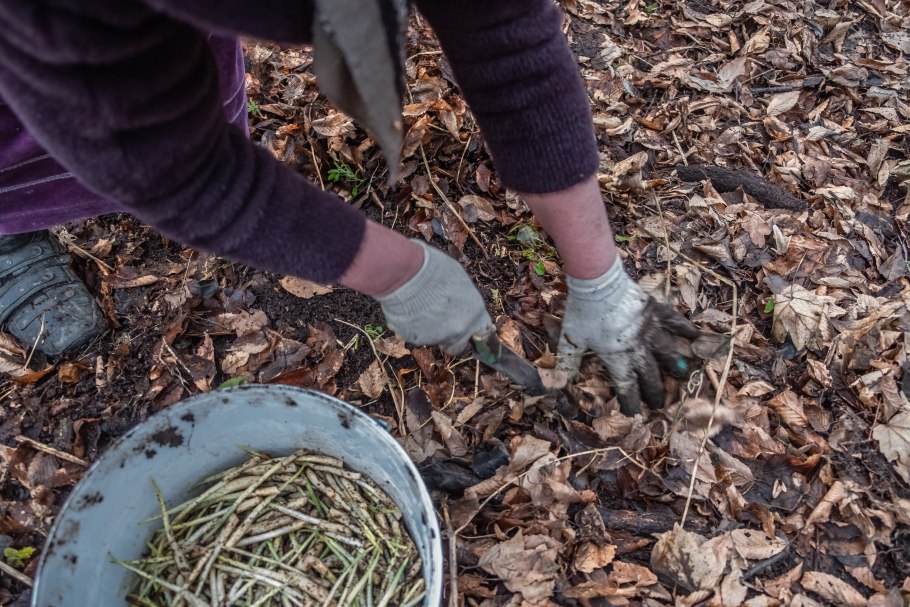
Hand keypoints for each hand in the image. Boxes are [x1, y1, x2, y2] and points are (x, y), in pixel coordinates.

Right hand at [377, 240, 492, 354]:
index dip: (475, 333)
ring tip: (420, 307)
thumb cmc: (433, 269)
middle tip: (440, 322)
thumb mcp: (459, 280)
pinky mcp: (417, 340)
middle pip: (459, 345)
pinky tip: (409, 310)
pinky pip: (417, 336)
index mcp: (475, 313)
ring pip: (436, 339)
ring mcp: (438, 337)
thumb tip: (461, 302)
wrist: (407, 275)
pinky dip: (414, 327)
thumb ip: (464, 298)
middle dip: (452, 338)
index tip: (471, 334)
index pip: (483, 333)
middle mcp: (460, 330)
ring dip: (431, 329)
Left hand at [558, 260, 699, 414]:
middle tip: (660, 404)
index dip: (631, 402)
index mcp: (618, 357)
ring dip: (675, 366)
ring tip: (682, 376)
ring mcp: (650, 329)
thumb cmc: (583, 313)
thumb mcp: (571, 341)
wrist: (598, 283)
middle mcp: (638, 347)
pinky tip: (695, 336)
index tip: (635, 415)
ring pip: (668, 352)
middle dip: (655, 391)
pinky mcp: (655, 311)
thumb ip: (567, 364)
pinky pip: (675, 322)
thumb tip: (558, 384)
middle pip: (650, 374)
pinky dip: (685, 328)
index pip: (626, 386)